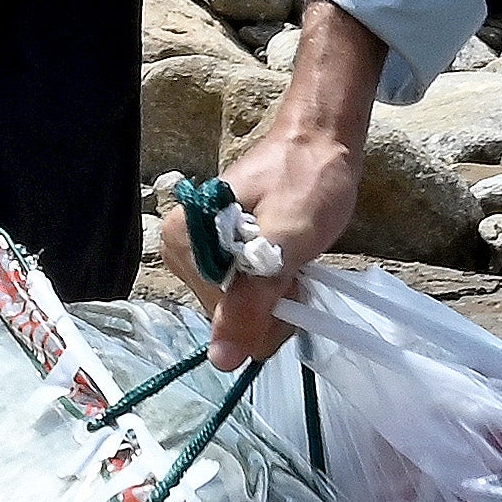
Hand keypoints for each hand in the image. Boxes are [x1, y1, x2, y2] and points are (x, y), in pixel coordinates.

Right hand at [204, 3, 386, 363]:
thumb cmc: (307, 183)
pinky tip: (288, 263)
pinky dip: (272, 285)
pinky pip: (244, 290)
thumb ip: (250, 302)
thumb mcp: (284, 244)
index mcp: (184, 244)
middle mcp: (180, 248)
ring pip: (239, 307)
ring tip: (295, 259)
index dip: (264, 312)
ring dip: (274, 295)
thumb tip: (219, 362)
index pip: (221, 319)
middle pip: (226, 315)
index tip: (291, 282)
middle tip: (296, 266)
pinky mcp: (221, 249)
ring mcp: (200, 250)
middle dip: (268, 304)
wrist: (321, 139)